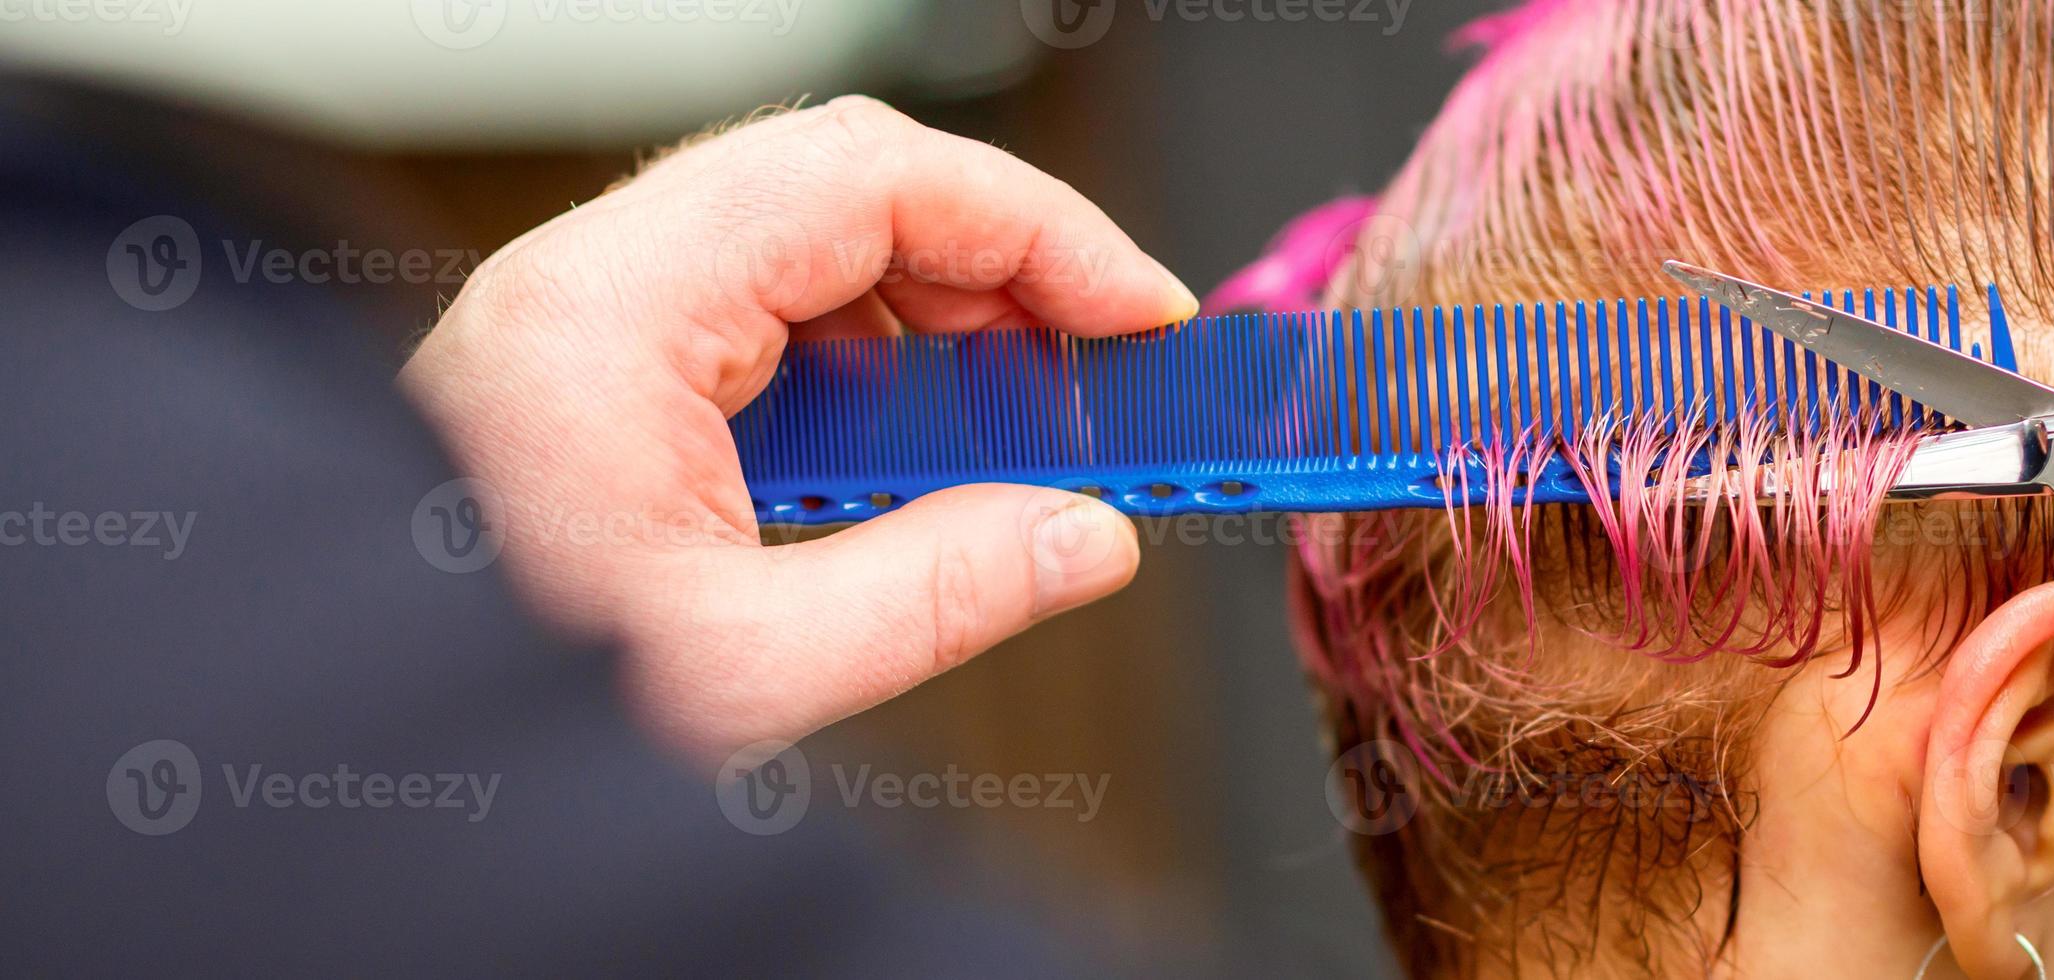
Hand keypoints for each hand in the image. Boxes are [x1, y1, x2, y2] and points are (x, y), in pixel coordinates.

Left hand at [401, 98, 1193, 763]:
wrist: (344, 733)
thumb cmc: (480, 697)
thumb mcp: (739, 669)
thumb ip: (939, 591)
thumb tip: (1087, 537)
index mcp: (608, 312)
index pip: (868, 181)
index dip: (1035, 231)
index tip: (1138, 313)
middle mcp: (589, 286)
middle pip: (847, 192)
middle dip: (1001, 270)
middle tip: (1104, 368)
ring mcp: (587, 324)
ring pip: (811, 250)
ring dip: (940, 322)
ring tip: (1029, 424)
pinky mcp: (594, 378)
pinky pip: (764, 321)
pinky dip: (870, 370)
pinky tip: (919, 459)